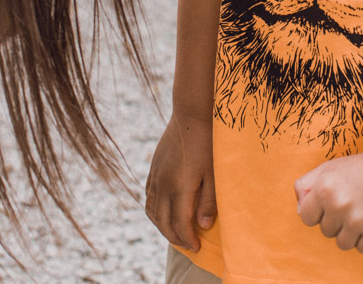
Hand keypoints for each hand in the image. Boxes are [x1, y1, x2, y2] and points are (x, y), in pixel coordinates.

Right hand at [146, 114, 216, 251]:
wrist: (192, 114)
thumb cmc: (209, 143)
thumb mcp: (214, 173)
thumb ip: (208, 201)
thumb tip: (203, 226)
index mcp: (179, 186)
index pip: (179, 223)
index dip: (187, 239)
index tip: (197, 247)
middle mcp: (163, 184)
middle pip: (163, 222)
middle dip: (175, 238)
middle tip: (188, 246)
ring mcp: (155, 176)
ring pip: (152, 211)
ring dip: (162, 227)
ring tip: (177, 234)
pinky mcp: (153, 169)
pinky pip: (149, 197)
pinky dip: (155, 212)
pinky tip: (165, 213)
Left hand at [293, 149, 362, 253]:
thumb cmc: (359, 169)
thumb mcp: (327, 169)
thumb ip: (305, 186)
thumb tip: (299, 211)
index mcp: (323, 189)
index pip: (306, 218)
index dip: (318, 212)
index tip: (331, 203)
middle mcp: (339, 205)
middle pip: (326, 231)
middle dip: (336, 221)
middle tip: (352, 203)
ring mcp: (358, 220)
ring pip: (343, 243)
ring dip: (351, 232)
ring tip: (362, 212)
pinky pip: (362, 248)